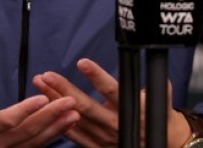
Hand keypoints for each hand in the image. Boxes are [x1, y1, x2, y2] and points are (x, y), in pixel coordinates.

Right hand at [0, 77, 79, 147]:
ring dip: (56, 127)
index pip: (6, 121)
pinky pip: (35, 147)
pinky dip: (52, 136)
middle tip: (70, 101)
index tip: (43, 96)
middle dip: (50, 116)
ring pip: (34, 142)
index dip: (25, 110)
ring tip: (74, 113)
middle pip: (26, 132)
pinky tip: (66, 124)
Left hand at [32, 59, 191, 147]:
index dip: (97, 76)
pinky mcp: (97, 147)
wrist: (161, 145)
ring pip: (75, 119)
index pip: (112, 90)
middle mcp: (114, 124)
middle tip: (48, 75)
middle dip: (64, 89)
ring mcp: (103, 137)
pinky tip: (45, 109)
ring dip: (55, 102)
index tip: (82, 62)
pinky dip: (58, 122)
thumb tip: (158, 69)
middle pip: (85, 106)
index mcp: (130, 109)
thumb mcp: (160, 101)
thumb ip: (157, 86)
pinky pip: (74, 135)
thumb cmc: (156, 119)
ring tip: (41, 85)